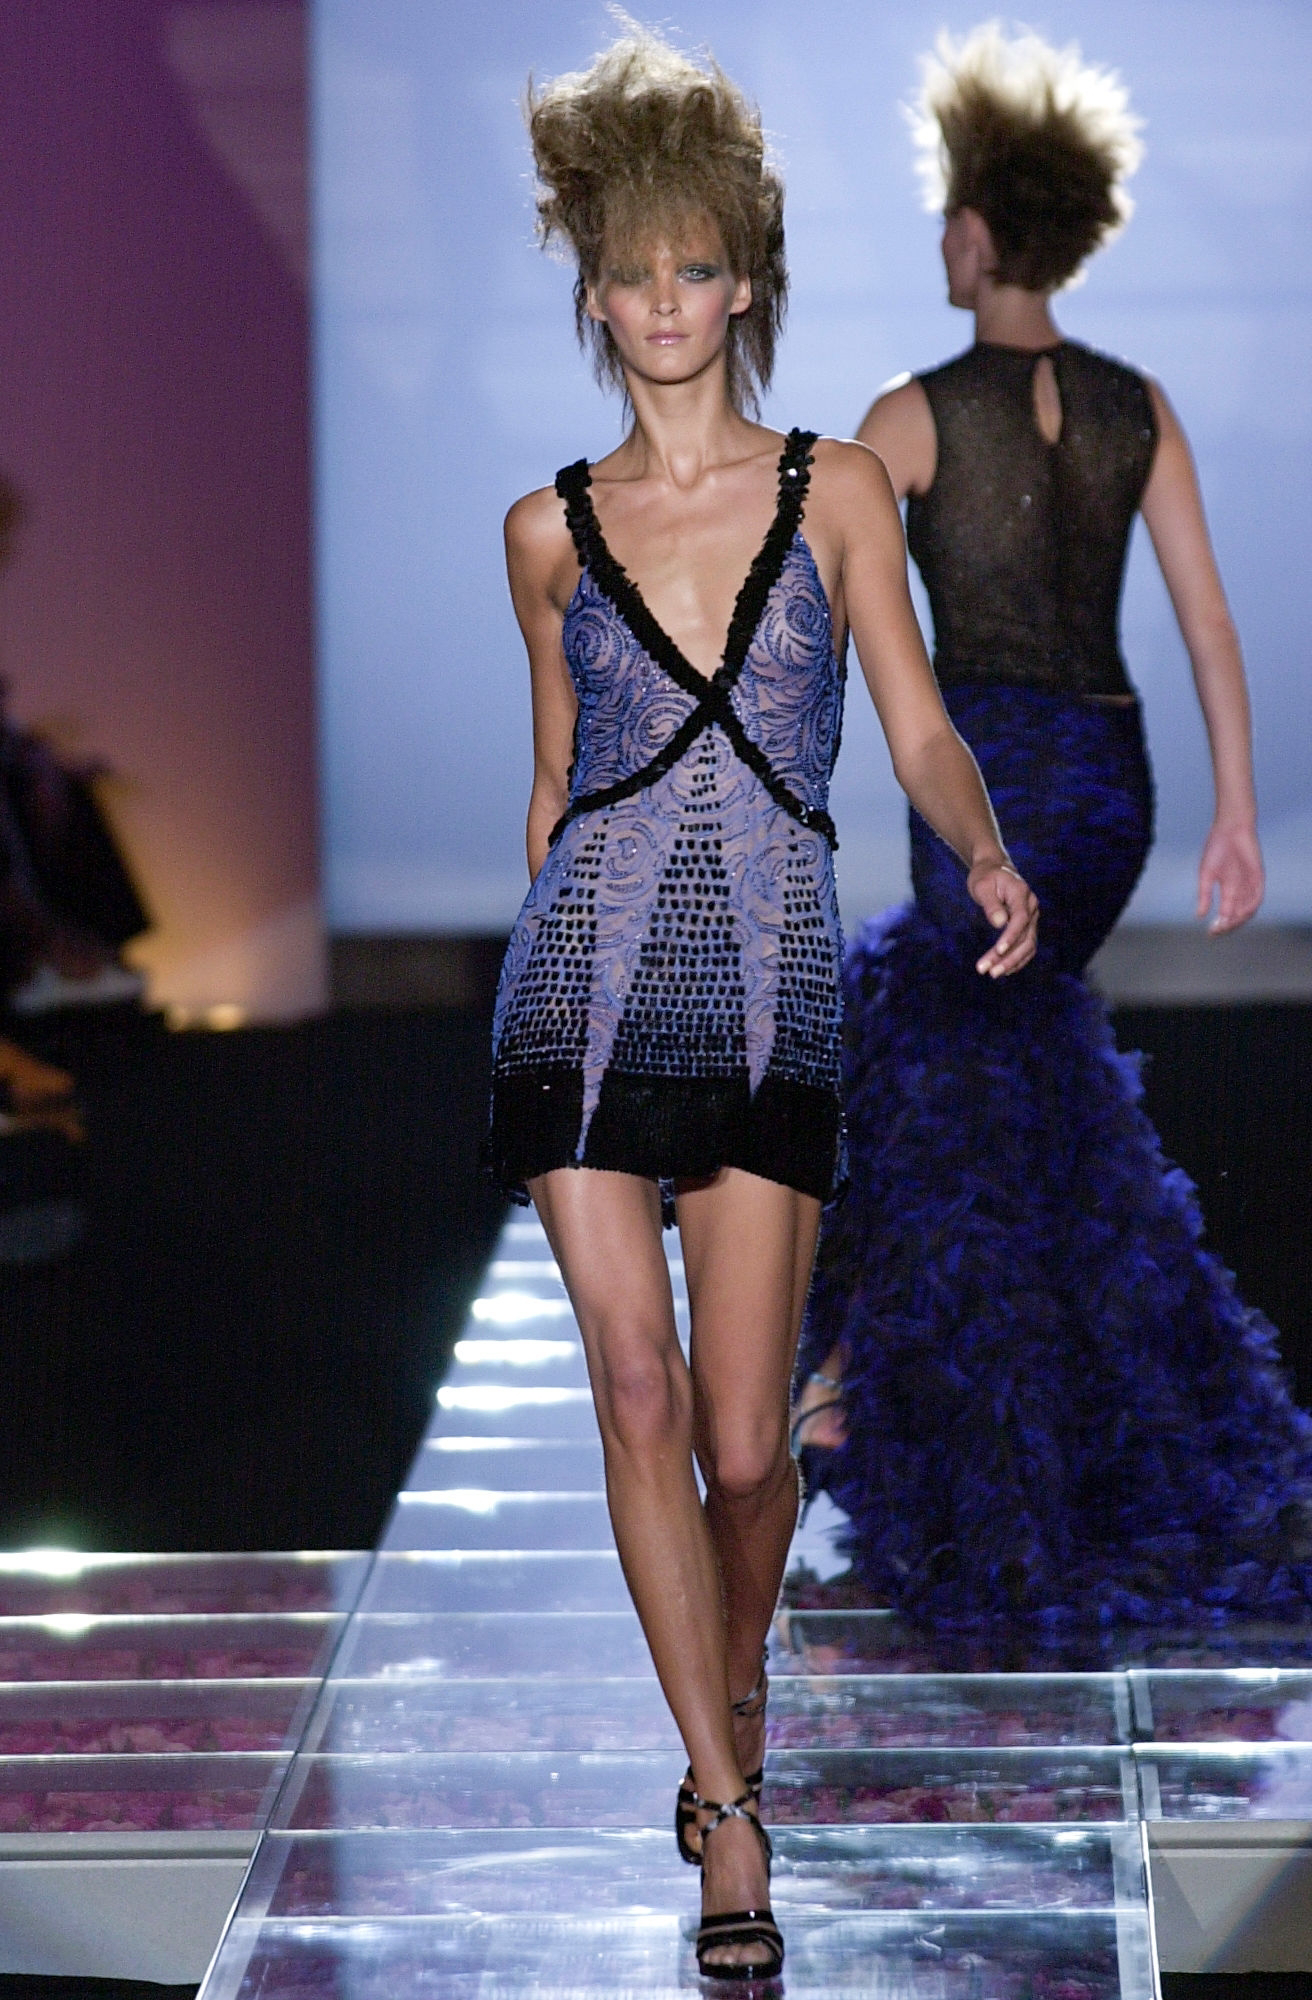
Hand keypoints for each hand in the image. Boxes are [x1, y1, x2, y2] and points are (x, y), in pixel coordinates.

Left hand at [967, 860, 1038, 976]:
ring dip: (1012, 962)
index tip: (998, 951)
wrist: (994, 868)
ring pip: (1028, 945)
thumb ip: (991, 904)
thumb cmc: (985, 876)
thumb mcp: (982, 885)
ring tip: (993, 973)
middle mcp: (1031, 907)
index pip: (1020, 919)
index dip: (1011, 937)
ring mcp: (1032, 917)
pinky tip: (1004, 969)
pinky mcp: (1027, 925)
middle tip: (988, 971)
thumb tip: (1000, 923)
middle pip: (1025, 937)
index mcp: (1021, 894)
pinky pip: (1027, 945)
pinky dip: (1018, 959)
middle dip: (1008, 956)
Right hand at [1197, 819, 1263, 932]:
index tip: (1209, 933)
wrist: (1230, 828)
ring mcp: (1250, 883)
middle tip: (1218, 930)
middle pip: (1238, 914)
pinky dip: (1250, 906)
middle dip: (1228, 925)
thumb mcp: (1206, 874)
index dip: (1219, 925)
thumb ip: (1204, 895)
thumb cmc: (1216, 848)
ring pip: (1248, 909)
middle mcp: (1240, 889)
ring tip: (1227, 923)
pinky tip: (1241, 913)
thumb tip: (1199, 916)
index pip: (1226, 913)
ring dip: (1238, 919)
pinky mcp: (1258, 876)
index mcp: (1227, 888)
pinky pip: (1257, 896)